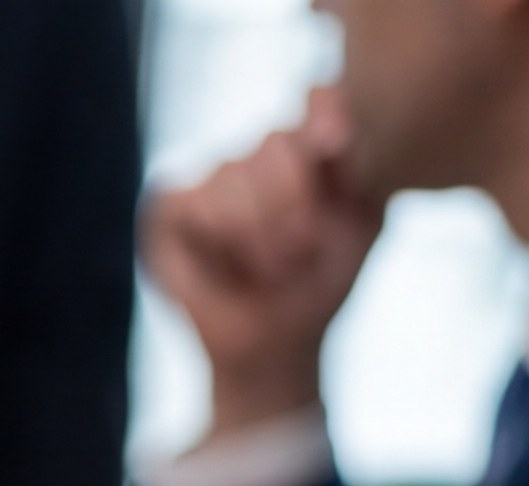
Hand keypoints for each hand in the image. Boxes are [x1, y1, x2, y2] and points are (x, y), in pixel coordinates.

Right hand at [143, 89, 381, 440]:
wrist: (275, 344)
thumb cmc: (321, 283)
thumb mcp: (359, 223)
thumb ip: (353, 166)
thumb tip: (329, 130)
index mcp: (316, 145)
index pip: (320, 98)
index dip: (324, 114)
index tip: (335, 146)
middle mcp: (263, 151)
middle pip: (276, 141)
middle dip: (293, 205)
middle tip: (301, 255)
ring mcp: (213, 174)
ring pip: (232, 174)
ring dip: (257, 234)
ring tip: (269, 271)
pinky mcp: (168, 204)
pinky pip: (191, 201)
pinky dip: (217, 239)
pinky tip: (226, 266)